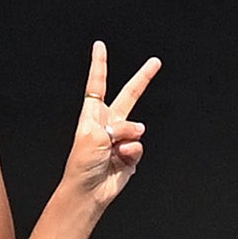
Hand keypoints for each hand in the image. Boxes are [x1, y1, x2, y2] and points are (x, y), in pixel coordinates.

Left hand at [54, 43, 160, 216]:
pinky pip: (139, 148)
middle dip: (143, 79)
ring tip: (115, 151)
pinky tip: (121, 161)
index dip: (99, 65)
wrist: (88, 192)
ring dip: (128, 139)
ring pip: (136, 129)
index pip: (97, 84)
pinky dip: (132, 154)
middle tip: (155, 63)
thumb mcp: (94, 137)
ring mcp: (121, 139)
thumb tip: (139, 130)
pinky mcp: (131, 155)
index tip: (99, 46)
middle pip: (128, 96)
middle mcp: (109, 123)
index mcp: (93, 115)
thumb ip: (118, 127)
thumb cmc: (82, 165)